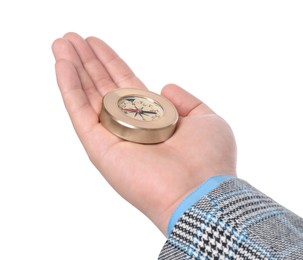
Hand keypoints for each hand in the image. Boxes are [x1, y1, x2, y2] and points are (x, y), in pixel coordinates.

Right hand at [52, 32, 236, 234]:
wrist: (200, 191)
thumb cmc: (210, 159)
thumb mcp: (206, 118)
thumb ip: (185, 100)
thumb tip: (164, 86)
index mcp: (154, 119)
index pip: (125, 84)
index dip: (110, 62)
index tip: (94, 43)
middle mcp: (131, 126)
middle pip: (103, 86)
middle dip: (87, 61)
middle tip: (70, 38)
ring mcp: (114, 137)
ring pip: (88, 96)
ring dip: (73, 69)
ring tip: (60, 43)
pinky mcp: (100, 148)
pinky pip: (81, 113)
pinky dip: (70, 88)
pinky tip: (62, 65)